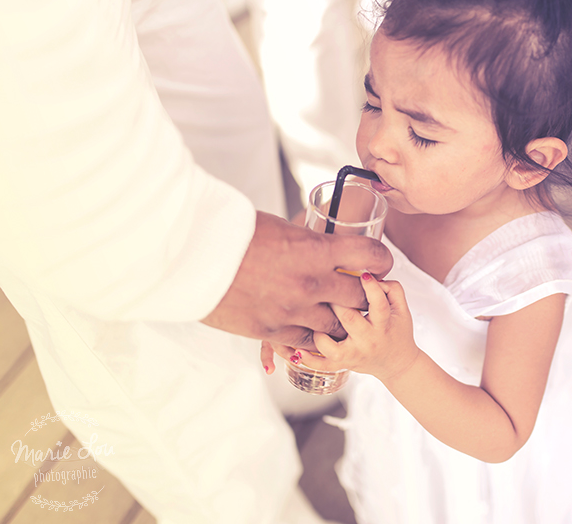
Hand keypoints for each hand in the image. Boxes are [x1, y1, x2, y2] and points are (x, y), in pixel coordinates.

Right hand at [201, 211, 392, 350]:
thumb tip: (322, 243)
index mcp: (316, 250)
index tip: (380, 262)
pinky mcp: (272, 331)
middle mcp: (311, 283)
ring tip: (342, 317)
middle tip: (366, 292)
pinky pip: (306, 344)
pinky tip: (317, 336)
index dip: (381, 259)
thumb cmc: (232, 232)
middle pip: (360, 297)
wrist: (191, 256)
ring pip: (336, 326)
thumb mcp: (280, 227)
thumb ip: (307, 241)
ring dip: (341, 321)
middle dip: (366, 294)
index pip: (370, 256)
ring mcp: (293, 311)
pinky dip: (315, 340)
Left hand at [263, 274, 419, 382]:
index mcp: (383, 325)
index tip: (362, 272)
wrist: (396, 363)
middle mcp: (367, 340)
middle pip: (347, 318)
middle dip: (334, 299)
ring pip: (328, 344)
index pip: (377, 304)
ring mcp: (352, 354)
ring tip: (308, 312)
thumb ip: (392, 288)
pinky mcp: (342, 364)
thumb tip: (371, 274)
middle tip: (321, 283)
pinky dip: (306, 357)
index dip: (369, 287)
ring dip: (317, 327)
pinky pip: (321, 364)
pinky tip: (295, 347)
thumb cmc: (397, 331)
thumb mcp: (402, 308)